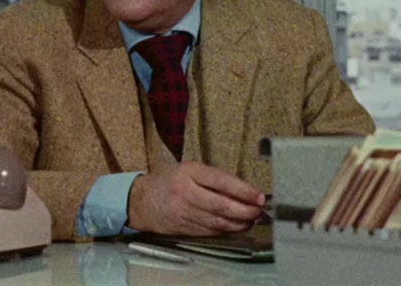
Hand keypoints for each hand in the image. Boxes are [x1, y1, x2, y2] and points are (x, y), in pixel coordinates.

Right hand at [125, 162, 264, 235]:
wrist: (142, 200)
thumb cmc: (170, 182)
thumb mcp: (189, 170)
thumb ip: (213, 179)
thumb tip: (244, 191)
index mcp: (188, 172)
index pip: (221, 182)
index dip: (243, 190)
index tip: (258, 196)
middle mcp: (185, 192)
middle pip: (221, 205)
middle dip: (245, 210)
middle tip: (259, 211)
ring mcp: (184, 212)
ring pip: (218, 221)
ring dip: (239, 223)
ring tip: (252, 219)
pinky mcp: (184, 227)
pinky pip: (210, 230)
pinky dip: (226, 230)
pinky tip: (236, 226)